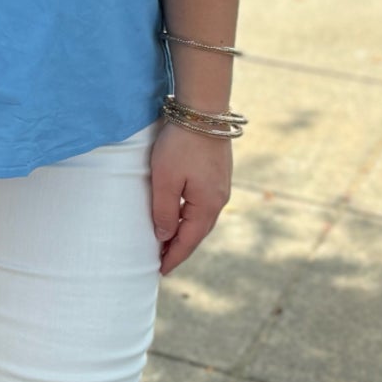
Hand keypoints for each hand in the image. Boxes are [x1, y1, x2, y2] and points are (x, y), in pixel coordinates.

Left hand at [149, 120, 231, 275]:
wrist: (203, 110)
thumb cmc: (180, 144)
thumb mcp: (165, 179)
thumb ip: (165, 211)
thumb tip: (165, 237)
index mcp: (208, 205)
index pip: (189, 241)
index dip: (174, 257)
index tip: (160, 271)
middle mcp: (219, 199)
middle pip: (198, 232)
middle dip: (180, 248)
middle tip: (162, 261)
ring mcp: (221, 186)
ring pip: (201, 218)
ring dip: (185, 231)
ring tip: (168, 241)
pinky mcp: (218, 173)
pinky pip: (203, 204)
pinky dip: (190, 216)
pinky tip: (181, 215)